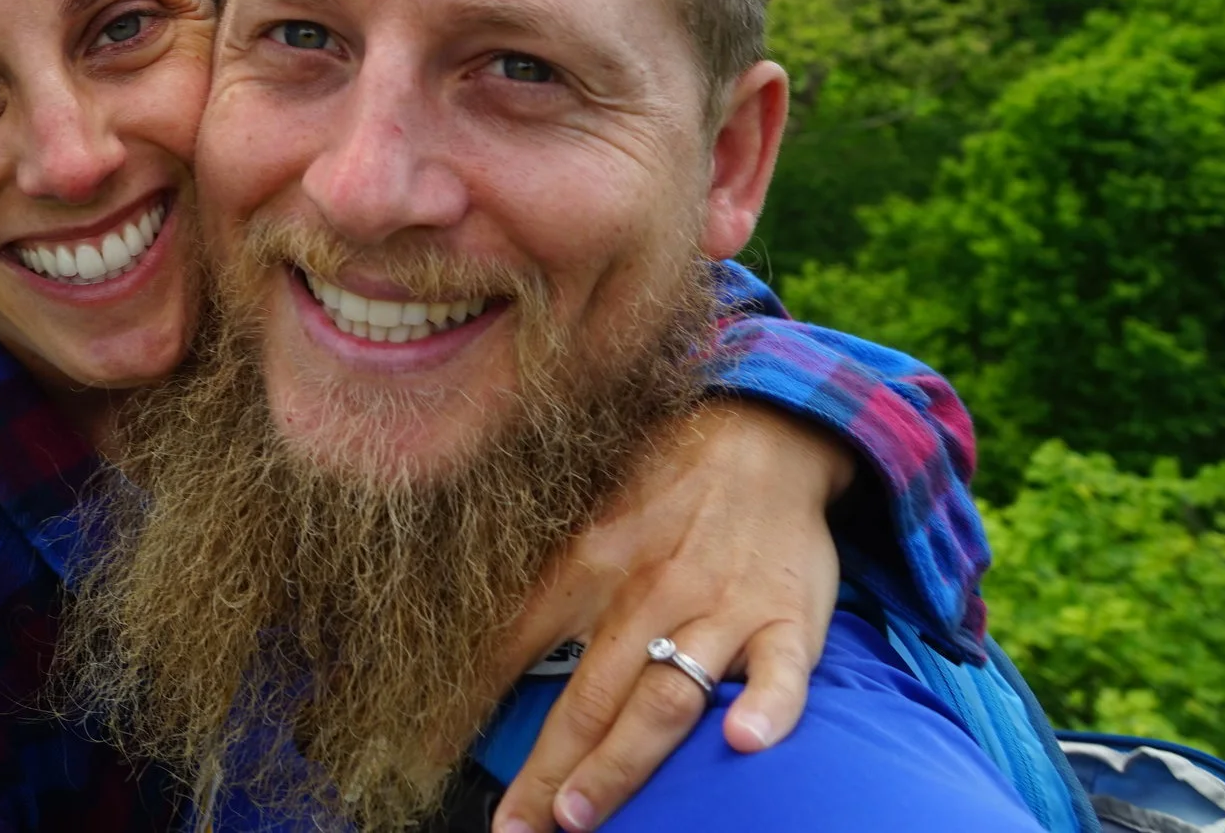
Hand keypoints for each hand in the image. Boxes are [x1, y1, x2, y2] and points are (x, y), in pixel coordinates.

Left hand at [488, 402, 851, 832]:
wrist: (760, 430)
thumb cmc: (665, 485)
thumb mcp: (587, 520)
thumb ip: (544, 587)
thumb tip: (480, 648)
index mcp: (589, 564)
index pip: (518, 645)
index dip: (475, 705)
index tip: (435, 760)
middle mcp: (648, 592)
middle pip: (590, 695)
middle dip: (548, 769)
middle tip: (516, 828)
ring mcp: (721, 608)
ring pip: (667, 695)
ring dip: (622, 758)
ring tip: (580, 813)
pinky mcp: (789, 618)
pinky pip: (783, 669)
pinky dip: (768, 705)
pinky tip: (744, 740)